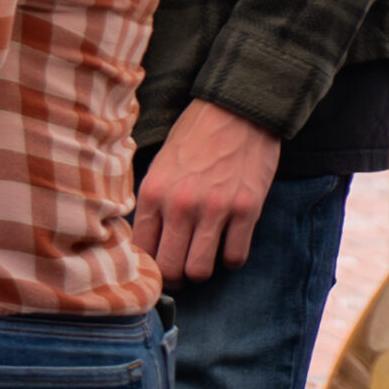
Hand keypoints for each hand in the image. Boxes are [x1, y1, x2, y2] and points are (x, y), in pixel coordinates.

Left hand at [131, 99, 281, 282]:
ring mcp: (214, 209)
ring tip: (204, 257)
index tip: (158, 265)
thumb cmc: (194, 138)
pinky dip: (231, 258)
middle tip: (181, 269)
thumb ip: (153, 203)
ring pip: (201, 270)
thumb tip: (146, 243)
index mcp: (153, 193)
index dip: (149, 265)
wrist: (236, 111)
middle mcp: (180, 205)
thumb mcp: (159, 166)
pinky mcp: (246, 209)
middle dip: (175, 276)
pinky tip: (229, 244)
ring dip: (202, 269)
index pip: (142, 251)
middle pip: (171, 268)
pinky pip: (236, 256)